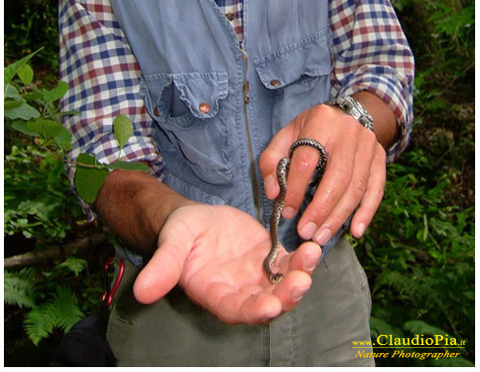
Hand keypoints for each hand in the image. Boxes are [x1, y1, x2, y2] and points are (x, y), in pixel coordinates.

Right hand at [133, 204, 321, 324]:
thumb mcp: (170, 246)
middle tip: (300, 281)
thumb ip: (162, 268)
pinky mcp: (270, 258)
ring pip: (284, 284)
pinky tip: (312, 247)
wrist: (195, 220)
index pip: (236, 310)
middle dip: (286, 295)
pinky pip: (290, 262)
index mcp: (215, 294)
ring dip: (300, 275)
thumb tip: (141, 292)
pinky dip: (303, 259)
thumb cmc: (180, 235)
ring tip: (311, 257)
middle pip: (268, 301)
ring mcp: (258, 276)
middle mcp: (241, 291)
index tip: (269, 306)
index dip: (253, 310)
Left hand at [259, 103, 386, 246]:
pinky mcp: (380, 158)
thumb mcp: (286, 134)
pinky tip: (355, 231)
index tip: (288, 211)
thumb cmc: (311, 129)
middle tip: (306, 232)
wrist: (347, 114)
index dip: (296, 188)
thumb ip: (272, 161)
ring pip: (356, 187)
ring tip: (322, 236)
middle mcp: (348, 131)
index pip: (307, 160)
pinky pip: (376, 189)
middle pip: (337, 177)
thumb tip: (274, 194)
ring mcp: (368, 145)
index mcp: (320, 122)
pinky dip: (366, 212)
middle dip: (321, 209)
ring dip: (339, 216)